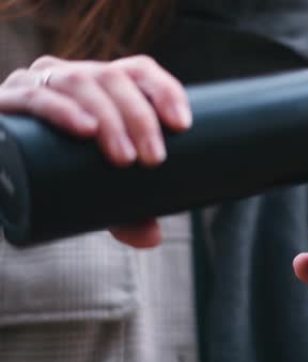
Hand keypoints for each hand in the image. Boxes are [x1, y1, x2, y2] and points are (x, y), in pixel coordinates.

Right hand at [0, 55, 191, 247]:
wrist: (1, 175)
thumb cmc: (56, 175)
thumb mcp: (96, 191)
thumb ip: (125, 213)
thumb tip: (152, 238)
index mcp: (101, 86)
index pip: (139, 71)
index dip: (164, 90)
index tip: (183, 125)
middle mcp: (71, 77)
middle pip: (114, 78)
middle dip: (140, 117)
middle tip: (153, 159)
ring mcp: (37, 84)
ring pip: (81, 82)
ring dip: (109, 118)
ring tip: (124, 157)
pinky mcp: (7, 102)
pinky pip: (36, 97)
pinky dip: (63, 111)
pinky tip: (84, 128)